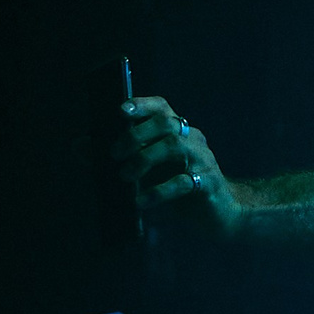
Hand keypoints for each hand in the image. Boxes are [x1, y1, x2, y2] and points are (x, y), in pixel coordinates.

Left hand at [115, 95, 240, 233]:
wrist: (221, 209)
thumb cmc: (183, 185)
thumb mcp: (157, 167)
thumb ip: (133, 155)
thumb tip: (91, 148)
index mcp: (180, 132)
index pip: (162, 108)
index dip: (142, 105)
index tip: (121, 111)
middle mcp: (193, 140)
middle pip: (166, 123)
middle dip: (136, 135)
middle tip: (115, 155)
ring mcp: (203, 160)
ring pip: (173, 146)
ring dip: (144, 159)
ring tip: (126, 176)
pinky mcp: (208, 183)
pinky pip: (182, 182)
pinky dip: (157, 191)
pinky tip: (141, 201)